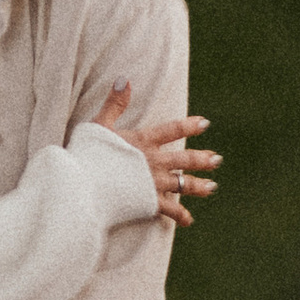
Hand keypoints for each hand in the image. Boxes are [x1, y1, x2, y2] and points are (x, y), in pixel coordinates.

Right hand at [97, 80, 218, 226]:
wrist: (82, 185)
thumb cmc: (86, 154)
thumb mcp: (99, 124)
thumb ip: (114, 103)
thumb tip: (124, 79)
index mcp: (143, 141)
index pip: (172, 130)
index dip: (189, 126)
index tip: (205, 123)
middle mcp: (153, 161)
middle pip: (184, 159)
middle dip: (202, 159)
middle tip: (217, 160)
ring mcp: (153, 183)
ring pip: (183, 184)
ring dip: (199, 186)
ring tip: (212, 186)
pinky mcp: (149, 203)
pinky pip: (170, 210)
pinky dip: (180, 216)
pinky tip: (188, 220)